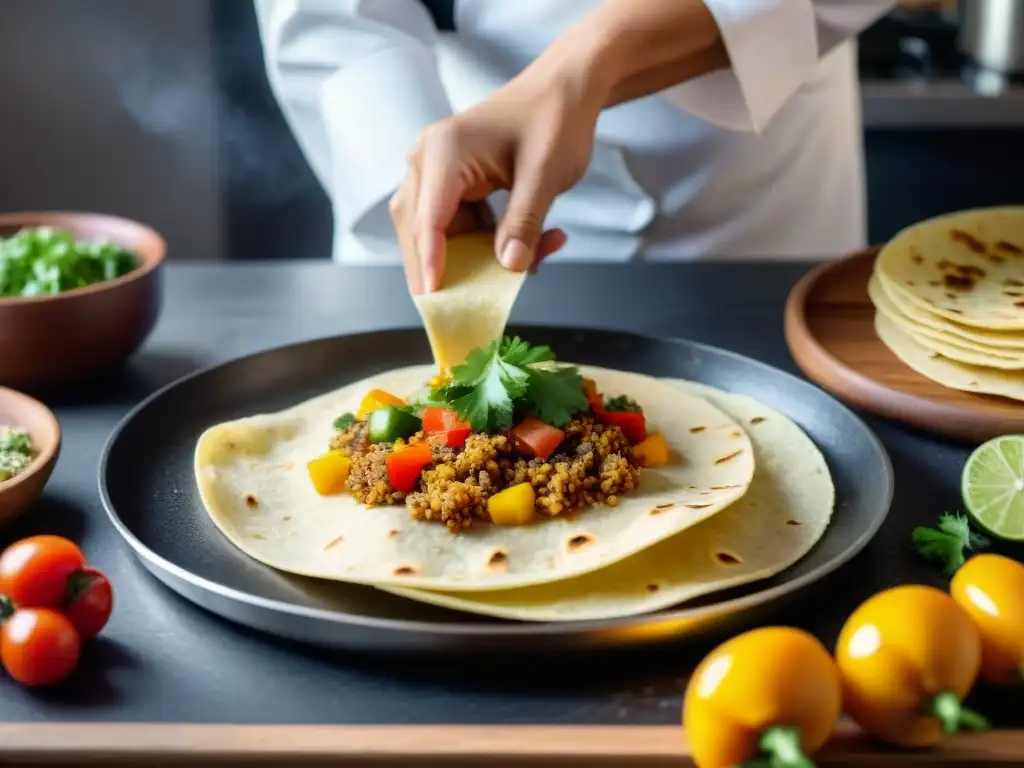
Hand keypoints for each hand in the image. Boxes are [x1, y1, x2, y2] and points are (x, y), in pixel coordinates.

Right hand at [389, 60, 603, 293]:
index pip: (426, 219)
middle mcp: (429, 161)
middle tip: (459, 312)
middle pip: (418, 231)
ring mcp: (437, 173)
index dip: (430, 263)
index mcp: (444, 151)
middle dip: (442, 271)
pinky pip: (459, 228)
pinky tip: (533, 250)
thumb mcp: (546, 173)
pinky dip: (489, 246)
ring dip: (475, 259)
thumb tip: (509, 268)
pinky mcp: (453, 186)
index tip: (436, 301)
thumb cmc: (555, 120)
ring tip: (530, 264)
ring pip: (438, 235)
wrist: (565, 90)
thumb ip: (525, 222)